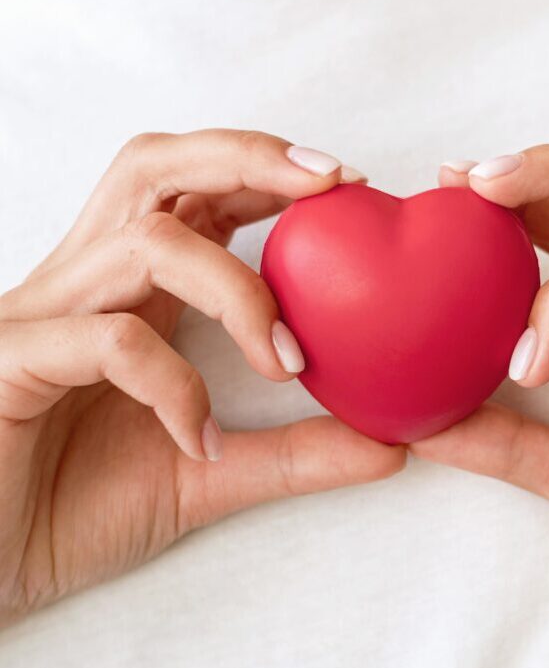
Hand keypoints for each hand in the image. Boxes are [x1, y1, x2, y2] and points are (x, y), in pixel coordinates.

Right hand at [0, 129, 403, 622]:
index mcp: (128, 293)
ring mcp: (41, 320)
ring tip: (285, 361)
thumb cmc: (76, 507)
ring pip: (144, 244)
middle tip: (330, 184)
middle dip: (247, 159)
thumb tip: (391, 446)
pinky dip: (173, 385)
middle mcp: (84, 287)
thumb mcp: (206, 474)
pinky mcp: (8, 364)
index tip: (347, 186)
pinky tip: (197, 439)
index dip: (265, 171)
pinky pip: (105, 341)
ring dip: (235, 292)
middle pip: (155, 170)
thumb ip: (293, 456)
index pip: (193, 194)